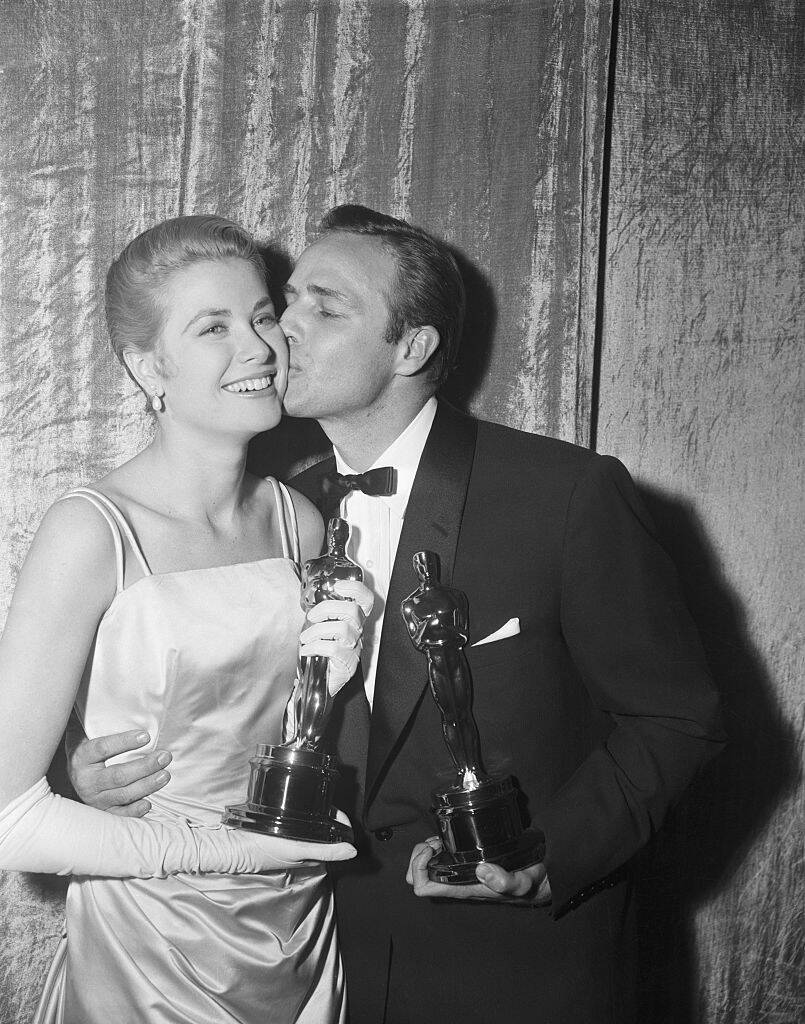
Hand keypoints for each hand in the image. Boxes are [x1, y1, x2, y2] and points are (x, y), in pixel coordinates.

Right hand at [65, 721, 171, 816]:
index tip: (145, 735)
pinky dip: (134, 811)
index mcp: (81, 757)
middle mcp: (86, 780)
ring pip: (124, 794)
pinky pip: (120, 814)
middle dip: (144, 766)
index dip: (123, 741)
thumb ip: (88, 716)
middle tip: (166, 756)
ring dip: (147, 785)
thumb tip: (90, 685)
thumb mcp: (82, 734)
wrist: (74, 781)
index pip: (102, 748)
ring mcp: (96, 798)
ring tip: (166, 775)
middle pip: (118, 775)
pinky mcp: (104, 812)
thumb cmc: (87, 752)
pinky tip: (149, 804)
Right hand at [231, 809, 356, 869]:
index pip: (335, 837)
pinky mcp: (279, 828)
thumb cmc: (266, 850)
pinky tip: (296, 800)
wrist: (235, 843)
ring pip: (311, 821)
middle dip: (328, 813)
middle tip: (325, 797)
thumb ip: (326, 850)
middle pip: (324, 827)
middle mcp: (304, 846)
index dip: (341, 822)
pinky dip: (300, 809)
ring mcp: (292, 837)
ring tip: (313, 796)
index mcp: (312, 854)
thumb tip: (353, 851)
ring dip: (314, 809)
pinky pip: (297, 817)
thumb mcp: (299, 849)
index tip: (337, 809)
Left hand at [299, 579, 373, 694]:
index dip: (356, 589)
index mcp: (353, 621)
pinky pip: (332, 648)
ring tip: (305, 638)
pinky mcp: (347, 664)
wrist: (319, 683)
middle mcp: (358, 633)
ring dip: (317, 631)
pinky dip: (315, 647)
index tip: (338, 586)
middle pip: (353, 610)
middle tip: (312, 617)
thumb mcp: (322, 627)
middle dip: (327, 608)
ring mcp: (354, 648)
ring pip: (342, 628)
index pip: (366, 600)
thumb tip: (310, 596)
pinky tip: (306, 651)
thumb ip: (322, 613)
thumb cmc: (320, 652)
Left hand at [406, 836, 551, 905]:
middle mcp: (456, 883)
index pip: (424, 887)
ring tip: (442, 839)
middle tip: (436, 842)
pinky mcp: (463, 864)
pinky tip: (448, 839)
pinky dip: (436, 846)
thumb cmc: (529, 883)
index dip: (420, 867)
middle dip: (419, 856)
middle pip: (417, 878)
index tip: (433, 848)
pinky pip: (437, 858)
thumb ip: (508, 881)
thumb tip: (483, 871)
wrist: (540, 881)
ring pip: (424, 867)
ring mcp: (458, 874)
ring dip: (427, 849)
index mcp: (463, 888)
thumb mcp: (524, 881)